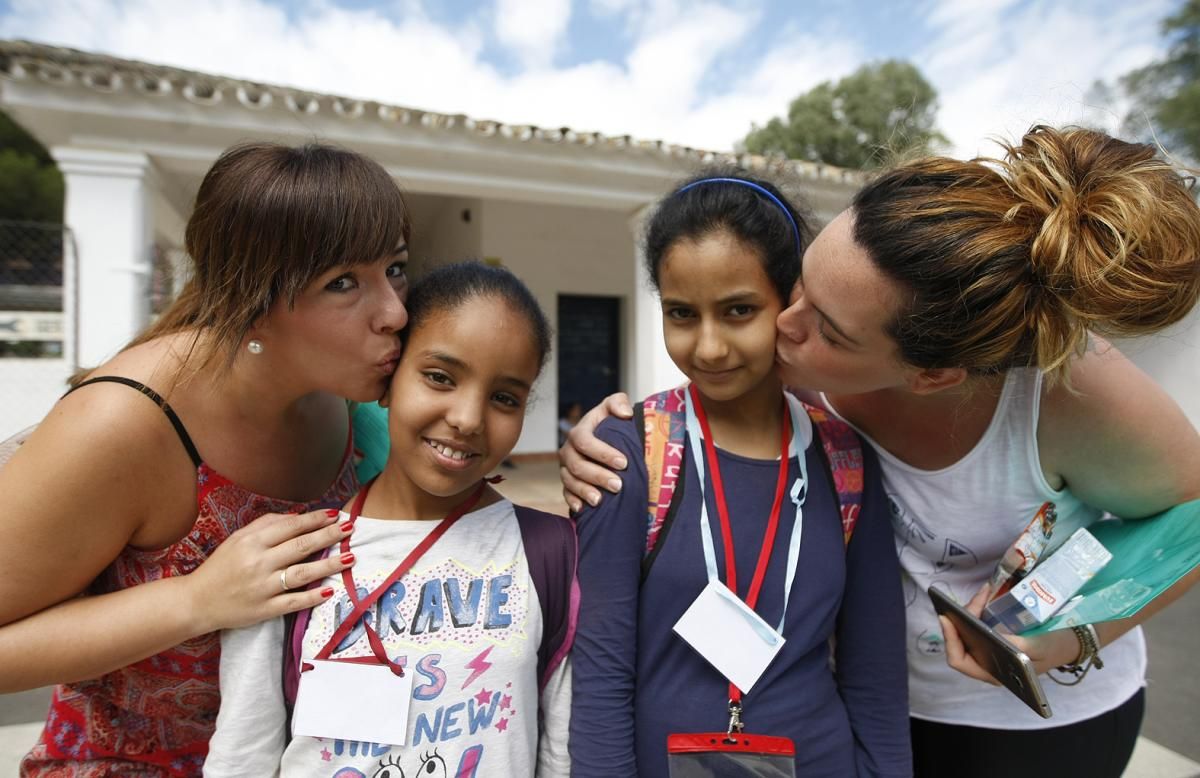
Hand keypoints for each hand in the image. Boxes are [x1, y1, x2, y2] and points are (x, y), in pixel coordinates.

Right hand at [185, 508, 354, 632]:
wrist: (196, 602)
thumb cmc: (221, 567)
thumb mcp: (237, 539)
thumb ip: (265, 525)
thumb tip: (297, 516)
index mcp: (252, 542)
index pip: (290, 527)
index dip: (315, 520)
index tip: (335, 514)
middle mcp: (258, 563)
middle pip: (301, 546)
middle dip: (329, 536)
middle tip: (350, 529)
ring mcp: (262, 588)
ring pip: (302, 573)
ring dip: (328, 565)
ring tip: (350, 557)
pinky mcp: (264, 610)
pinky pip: (293, 602)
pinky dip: (312, 597)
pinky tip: (329, 590)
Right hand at [559, 393, 632, 512]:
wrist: (608, 440)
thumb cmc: (611, 423)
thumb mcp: (615, 406)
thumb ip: (618, 402)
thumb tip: (625, 413)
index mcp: (579, 432)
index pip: (584, 441)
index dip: (602, 452)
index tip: (624, 463)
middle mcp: (569, 450)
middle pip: (577, 465)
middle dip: (598, 476)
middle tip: (618, 485)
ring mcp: (567, 468)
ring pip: (570, 481)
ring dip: (585, 491)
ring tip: (600, 500)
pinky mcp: (568, 483)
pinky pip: (566, 493)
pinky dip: (573, 501)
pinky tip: (583, 508)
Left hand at [940, 583, 1082, 683]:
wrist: (1070, 641)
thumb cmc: (1054, 649)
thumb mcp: (1039, 649)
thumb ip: (1018, 647)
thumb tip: (995, 637)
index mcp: (993, 672)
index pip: (960, 661)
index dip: (950, 641)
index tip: (946, 619)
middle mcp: (986, 661)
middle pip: (960, 640)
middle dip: (960, 618)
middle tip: (971, 599)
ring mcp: (989, 646)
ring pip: (968, 627)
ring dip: (971, 609)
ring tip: (984, 592)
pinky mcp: (994, 633)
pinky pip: (979, 619)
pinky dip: (981, 606)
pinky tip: (988, 593)